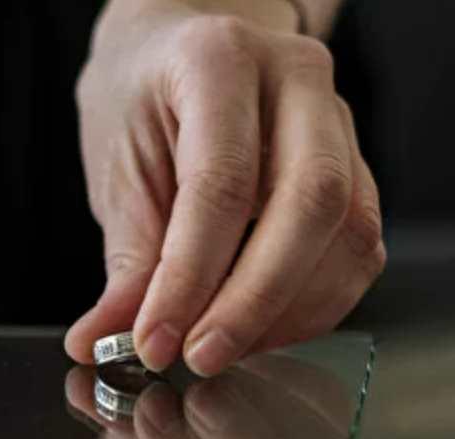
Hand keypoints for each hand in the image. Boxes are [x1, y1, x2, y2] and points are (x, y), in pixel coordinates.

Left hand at [65, 1, 385, 375]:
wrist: (173, 57)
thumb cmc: (140, 100)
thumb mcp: (118, 168)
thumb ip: (127, 258)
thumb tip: (105, 340)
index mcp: (219, 61)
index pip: (220, 184)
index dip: (188, 278)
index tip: (154, 340)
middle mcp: (295, 80)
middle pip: (310, 204)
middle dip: (254, 302)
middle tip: (199, 357)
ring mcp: (337, 120)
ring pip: (350, 231)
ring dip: (288, 312)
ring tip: (222, 348)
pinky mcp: (353, 166)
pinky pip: (357, 246)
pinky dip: (313, 303)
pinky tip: (261, 328)